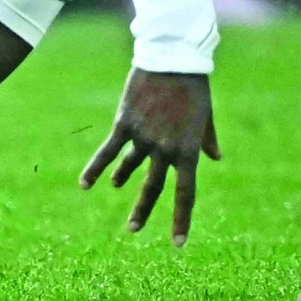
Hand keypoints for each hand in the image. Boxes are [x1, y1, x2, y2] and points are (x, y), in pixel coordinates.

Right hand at [79, 68, 220, 245]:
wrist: (172, 57)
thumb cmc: (193, 85)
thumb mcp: (205, 115)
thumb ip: (207, 139)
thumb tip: (215, 158)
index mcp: (189, 150)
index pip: (185, 194)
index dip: (181, 220)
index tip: (178, 244)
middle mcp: (166, 150)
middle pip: (153, 189)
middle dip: (142, 211)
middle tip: (133, 230)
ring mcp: (144, 138)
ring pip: (128, 168)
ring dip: (121, 179)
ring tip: (115, 186)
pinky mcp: (125, 123)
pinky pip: (108, 151)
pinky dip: (95, 168)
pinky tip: (85, 184)